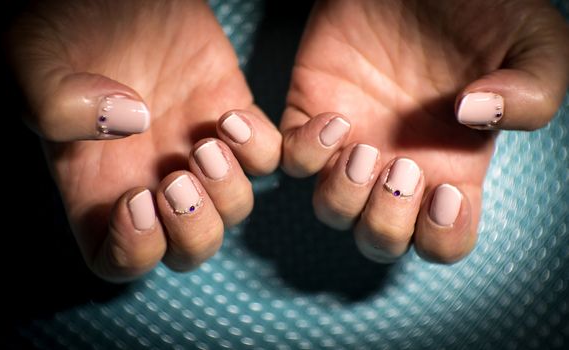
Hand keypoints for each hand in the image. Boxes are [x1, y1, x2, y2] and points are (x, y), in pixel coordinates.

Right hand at [9, 0, 280, 280]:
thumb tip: (129, 122)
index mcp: (96, 185)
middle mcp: (150, 177)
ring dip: (229, 191)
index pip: (118, 260)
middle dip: (194, 230)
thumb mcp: (33, 62)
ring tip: (208, 144)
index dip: (133, 251)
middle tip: (178, 182)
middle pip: (189, 249)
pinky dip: (261, 150)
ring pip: (234, 210)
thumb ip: (58, 104)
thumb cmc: (62, 25)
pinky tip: (231, 117)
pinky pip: (267, 158)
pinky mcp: (229, 116)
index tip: (135, 201)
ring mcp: (195, 149)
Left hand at [281, 0, 568, 262]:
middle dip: (386, 222)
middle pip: (379, 239)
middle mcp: (400, 165)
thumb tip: (475, 118)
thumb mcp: (534, 44)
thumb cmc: (479, 9)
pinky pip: (292, 162)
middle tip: (401, 167)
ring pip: (331, 210)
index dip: (442, 237)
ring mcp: (353, 144)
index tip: (446, 191)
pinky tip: (333, 119)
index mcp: (452, 166)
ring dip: (344, 196)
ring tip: (363, 148)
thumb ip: (534, 93)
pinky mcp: (312, 115)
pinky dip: (305, 154)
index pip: (442, 242)